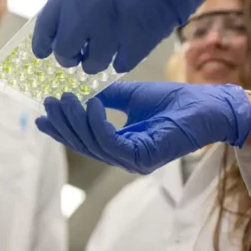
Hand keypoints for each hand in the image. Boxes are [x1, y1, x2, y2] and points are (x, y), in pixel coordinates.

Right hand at [35, 82, 250, 173]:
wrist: (208, 105)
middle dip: (64, 124)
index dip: (62, 130)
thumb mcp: (133, 96)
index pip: (85, 140)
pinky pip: (111, 143)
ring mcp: (134, 161)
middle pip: (84, 145)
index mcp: (122, 145)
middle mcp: (125, 158)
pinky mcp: (144, 158)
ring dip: (76, 122)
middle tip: (50, 102)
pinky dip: (97, 124)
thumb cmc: (176, 101)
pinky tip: (90, 104)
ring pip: (94, 145)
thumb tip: (83, 89)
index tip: (41, 116)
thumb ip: (108, 96)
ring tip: (64, 99)